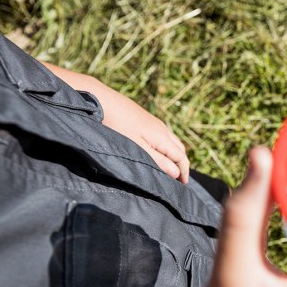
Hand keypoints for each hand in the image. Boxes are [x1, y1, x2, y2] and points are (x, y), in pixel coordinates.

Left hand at [42, 63, 189, 182]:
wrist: (102, 100)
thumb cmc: (117, 126)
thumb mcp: (137, 148)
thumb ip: (158, 161)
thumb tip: (176, 173)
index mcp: (162, 137)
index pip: (181, 157)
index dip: (184, 172)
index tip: (183, 186)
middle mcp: (162, 129)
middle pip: (180, 149)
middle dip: (181, 164)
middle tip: (178, 180)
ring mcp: (155, 123)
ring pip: (172, 142)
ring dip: (174, 156)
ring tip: (169, 168)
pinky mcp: (146, 119)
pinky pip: (164, 136)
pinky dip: (167, 148)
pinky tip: (157, 152)